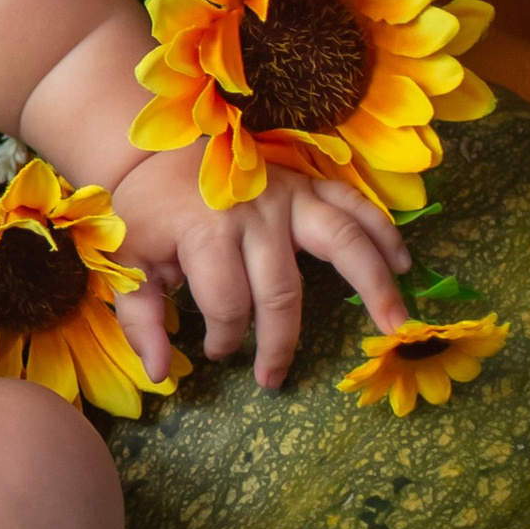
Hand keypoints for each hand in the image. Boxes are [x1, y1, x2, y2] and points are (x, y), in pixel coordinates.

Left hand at [109, 149, 410, 391]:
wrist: (156, 149)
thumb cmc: (145, 212)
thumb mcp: (127, 262)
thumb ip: (142, 320)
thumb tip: (161, 374)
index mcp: (204, 231)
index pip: (228, 304)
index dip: (224, 338)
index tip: (215, 351)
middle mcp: (252, 212)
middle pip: (280, 290)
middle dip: (278, 342)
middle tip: (272, 379)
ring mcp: (286, 193)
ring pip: (340, 239)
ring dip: (373, 283)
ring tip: (395, 324)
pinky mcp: (306, 181)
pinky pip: (353, 203)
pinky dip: (382, 230)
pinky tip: (402, 263)